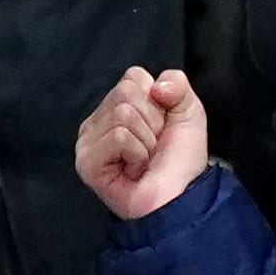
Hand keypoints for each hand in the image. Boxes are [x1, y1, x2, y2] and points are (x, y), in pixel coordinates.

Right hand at [73, 64, 213, 218]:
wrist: (181, 197)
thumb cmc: (181, 160)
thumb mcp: (188, 111)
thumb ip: (176, 83)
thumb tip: (156, 85)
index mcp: (117, 105)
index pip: (133, 77)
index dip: (158, 102)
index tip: (161, 128)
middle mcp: (98, 120)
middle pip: (126, 92)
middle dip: (152, 121)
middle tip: (153, 147)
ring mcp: (88, 141)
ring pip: (123, 114)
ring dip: (146, 140)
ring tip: (144, 160)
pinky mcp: (87, 162)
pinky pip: (118, 137)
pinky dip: (137, 153)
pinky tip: (134, 170)